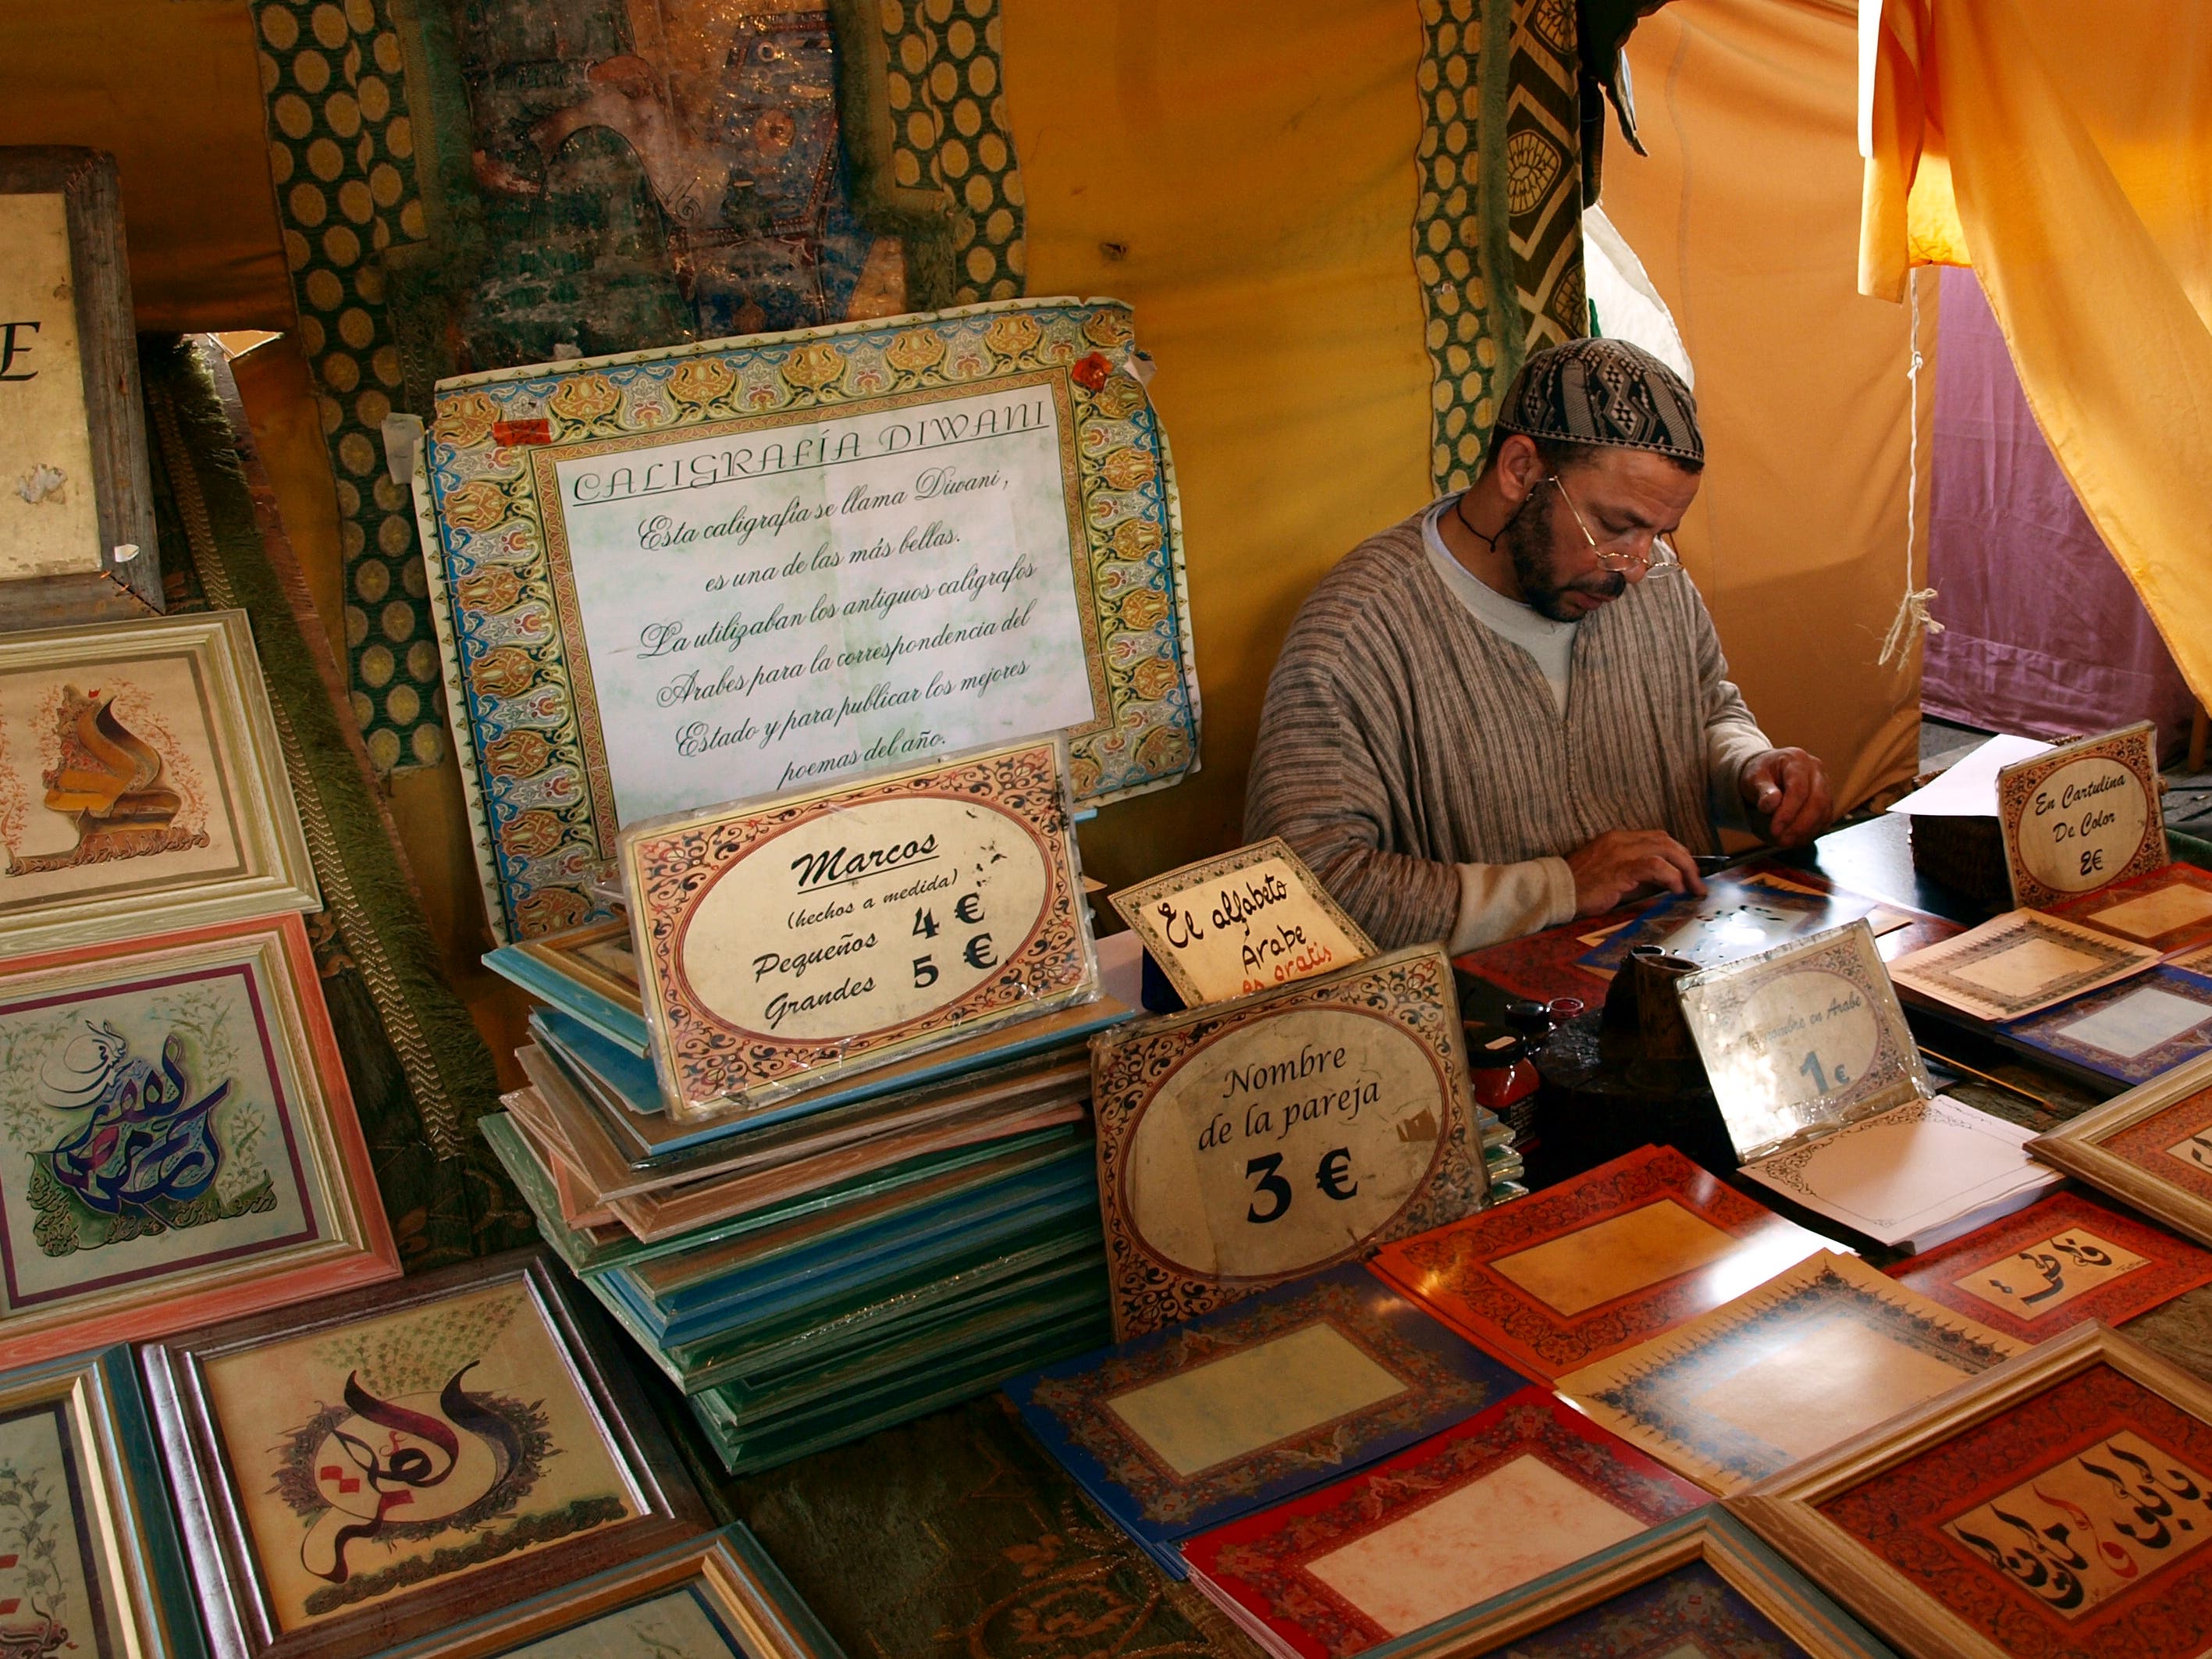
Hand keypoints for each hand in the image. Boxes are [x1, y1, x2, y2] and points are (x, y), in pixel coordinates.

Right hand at [1566, 829, 1707, 917]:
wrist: (1555, 891)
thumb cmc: (1580, 888)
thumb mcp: (1611, 875)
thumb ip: (1635, 874)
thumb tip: (1662, 883)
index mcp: (1617, 839)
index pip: (1657, 838)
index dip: (1678, 853)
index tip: (1688, 871)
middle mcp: (1621, 840)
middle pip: (1666, 840)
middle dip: (1687, 860)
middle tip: (1697, 882)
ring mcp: (1621, 852)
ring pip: (1665, 849)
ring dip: (1685, 868)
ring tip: (1692, 887)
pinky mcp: (1621, 868)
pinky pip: (1655, 866)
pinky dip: (1671, 876)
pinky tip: (1676, 889)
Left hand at [1740, 747, 1833, 846]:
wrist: (1768, 771)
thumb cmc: (1760, 773)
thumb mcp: (1753, 778)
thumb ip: (1762, 790)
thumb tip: (1771, 805)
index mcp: (1797, 760)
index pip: (1798, 789)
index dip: (1788, 812)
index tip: (1775, 830)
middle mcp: (1815, 770)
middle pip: (1817, 800)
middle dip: (1800, 825)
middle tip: (1782, 841)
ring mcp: (1824, 784)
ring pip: (1824, 811)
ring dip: (1807, 831)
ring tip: (1787, 842)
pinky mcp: (1826, 799)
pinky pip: (1825, 818)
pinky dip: (1813, 831)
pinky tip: (1797, 839)